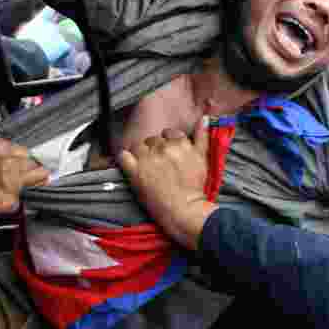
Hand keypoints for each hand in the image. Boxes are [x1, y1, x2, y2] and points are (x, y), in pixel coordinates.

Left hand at [118, 121, 217, 250]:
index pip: (168, 133)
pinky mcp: (135, 172)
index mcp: (179, 143)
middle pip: (152, 140)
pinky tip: (131, 165)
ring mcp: (147, 160)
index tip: (169, 156)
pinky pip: (123, 156)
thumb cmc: (196, 187)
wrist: (184, 210)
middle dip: (155, 150)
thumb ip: (202, 137)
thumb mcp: (203, 159)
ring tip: (147, 168)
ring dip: (141, 154)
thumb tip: (204, 118)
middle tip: (159, 165)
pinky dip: (125, 158)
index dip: (167, 144)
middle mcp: (163, 148)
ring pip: (138, 146)